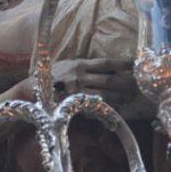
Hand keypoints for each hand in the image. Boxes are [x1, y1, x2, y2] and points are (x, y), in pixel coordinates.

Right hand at [14, 58, 141, 112]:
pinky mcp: (72, 103)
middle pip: (109, 78)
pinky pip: (92, 106)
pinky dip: (104, 107)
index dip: (123, 63)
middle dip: (126, 82)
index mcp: (80, 63)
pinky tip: (115, 108)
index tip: (136, 64)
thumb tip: (107, 67)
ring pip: (104, 93)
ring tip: (131, 97)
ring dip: (119, 96)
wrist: (30, 90)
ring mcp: (75, 90)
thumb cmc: (51, 77)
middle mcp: (79, 75)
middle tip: (139, 84)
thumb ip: (84, 66)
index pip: (107, 62)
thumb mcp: (67, 65)